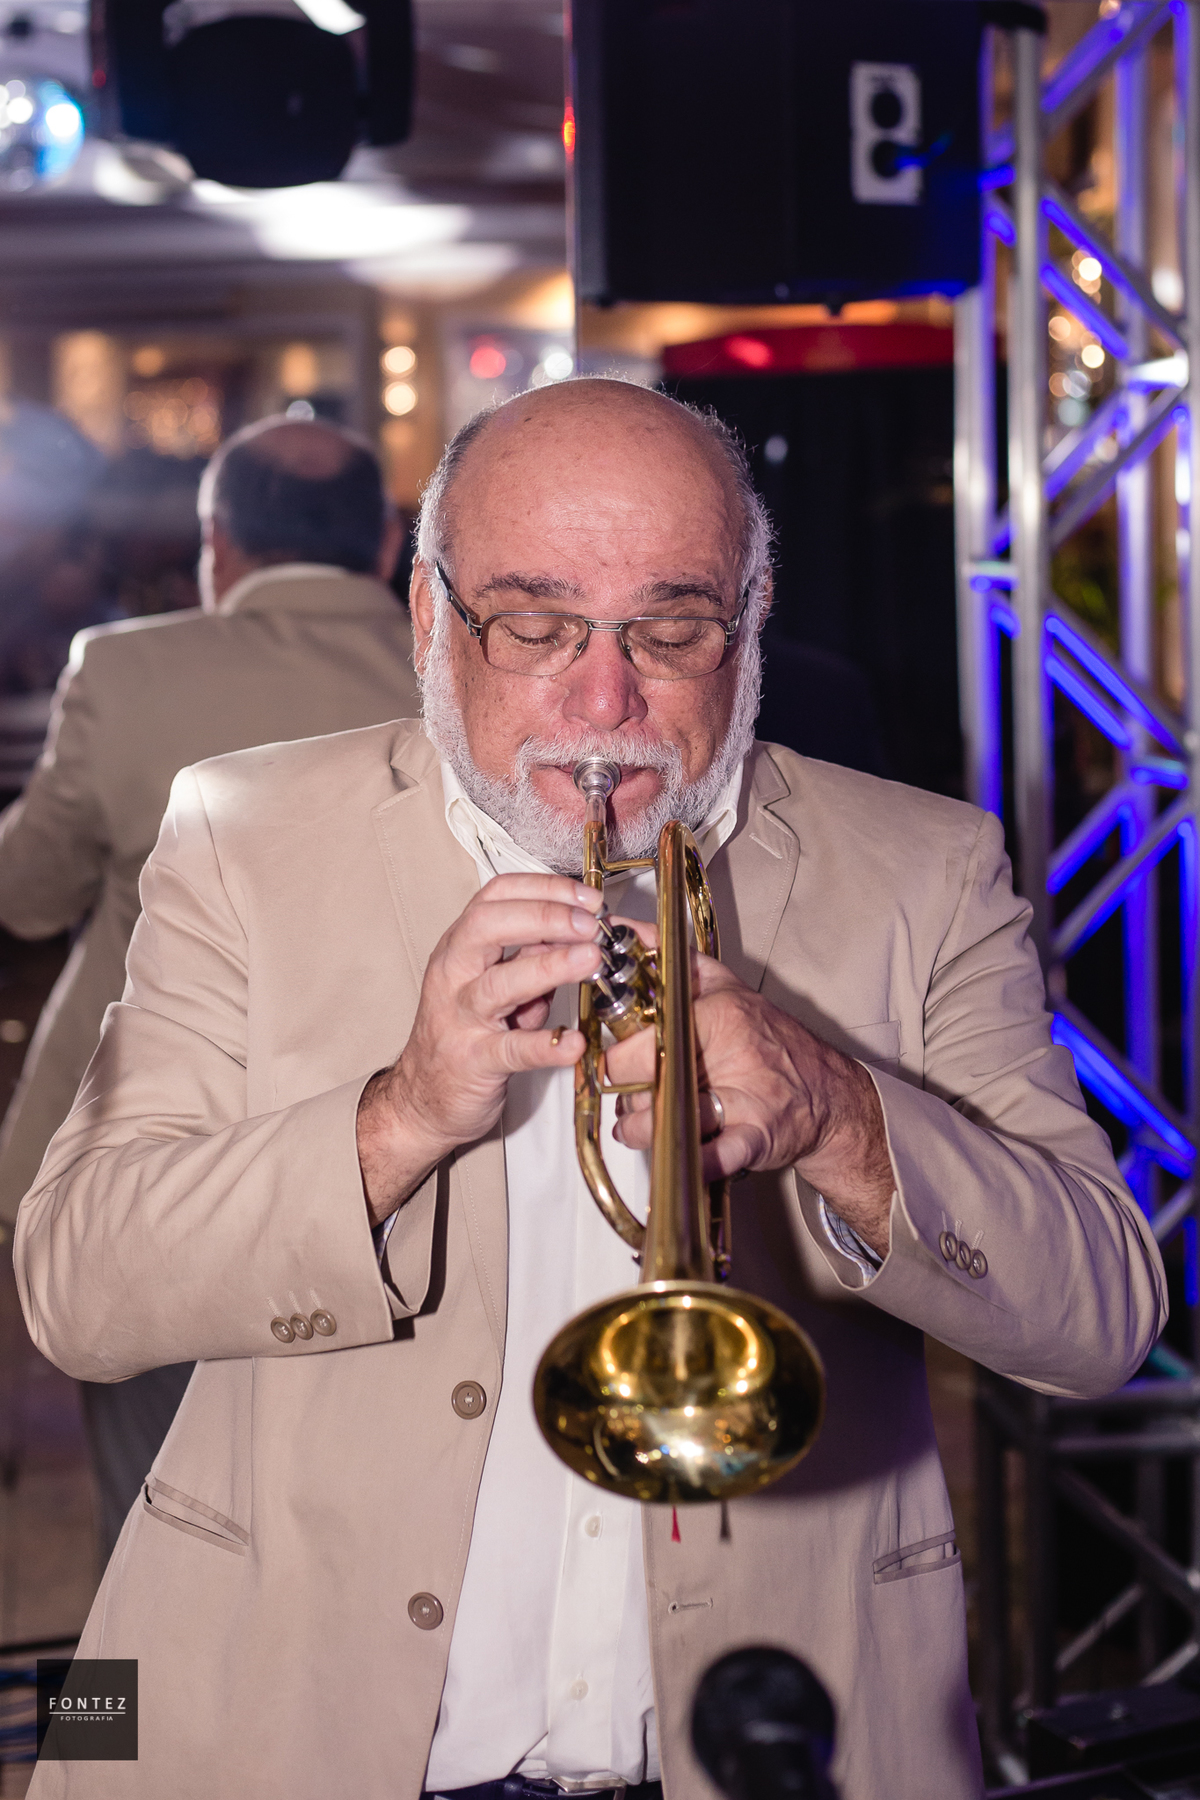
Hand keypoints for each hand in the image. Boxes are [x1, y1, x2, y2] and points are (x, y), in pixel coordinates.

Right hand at [357, 873, 602, 1224]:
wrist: (420, 1097)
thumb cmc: (463, 1032)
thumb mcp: (496, 983)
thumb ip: (533, 956)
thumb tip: (582, 931)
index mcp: (461, 945)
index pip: (496, 895)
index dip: (544, 889)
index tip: (587, 898)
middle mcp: (453, 973)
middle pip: (489, 925)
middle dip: (544, 916)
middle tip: (589, 925)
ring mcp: (459, 1017)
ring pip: (498, 984)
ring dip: (548, 967)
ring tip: (590, 961)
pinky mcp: (472, 1061)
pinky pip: (509, 1050)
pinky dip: (544, 1045)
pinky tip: (572, 1042)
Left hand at [606, 954, 894, 1257]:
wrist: (826, 1094)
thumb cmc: (770, 1040)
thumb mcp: (726, 987)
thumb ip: (674, 960)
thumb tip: (626, 929)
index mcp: (719, 1012)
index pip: (645, 1032)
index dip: (616, 1053)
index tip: (610, 1059)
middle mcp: (733, 1050)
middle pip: (650, 1076)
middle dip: (626, 1091)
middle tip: (627, 1093)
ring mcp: (747, 1095)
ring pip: (670, 1116)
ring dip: (643, 1129)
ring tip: (638, 1125)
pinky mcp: (758, 1136)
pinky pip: (716, 1154)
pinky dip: (693, 1161)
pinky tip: (677, 1157)